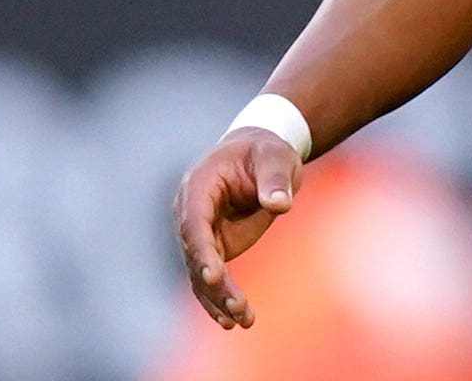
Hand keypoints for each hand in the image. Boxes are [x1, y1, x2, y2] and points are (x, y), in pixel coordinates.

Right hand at [173, 129, 302, 330]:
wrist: (263, 155)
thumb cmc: (267, 151)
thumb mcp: (275, 156)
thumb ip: (274, 179)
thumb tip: (280, 204)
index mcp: (197, 187)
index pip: (194, 223)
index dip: (202, 250)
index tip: (213, 275)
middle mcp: (191, 213)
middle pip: (196, 254)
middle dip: (214, 283)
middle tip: (238, 307)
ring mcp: (201, 233)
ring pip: (201, 273)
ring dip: (218, 298)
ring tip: (242, 321)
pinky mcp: (215, 246)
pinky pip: (212, 277)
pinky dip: (221, 298)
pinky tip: (234, 320)